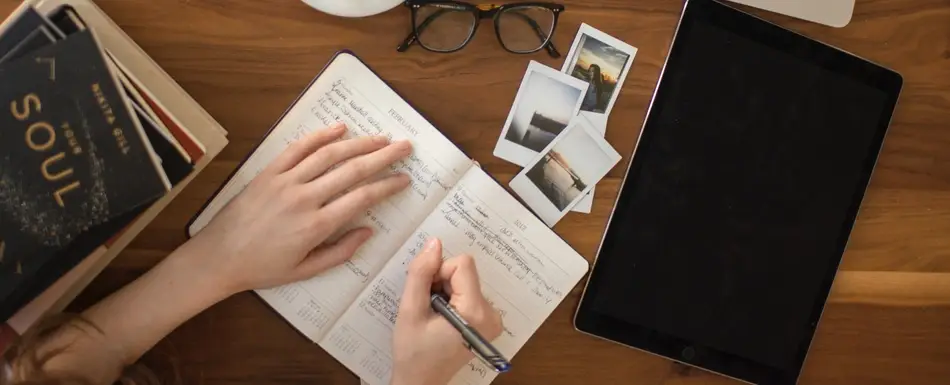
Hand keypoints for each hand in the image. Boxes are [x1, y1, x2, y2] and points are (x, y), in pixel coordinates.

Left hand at [189, 122, 411, 293]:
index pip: (362, 198)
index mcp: (316, 226)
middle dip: (383, 157)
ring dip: (359, 143)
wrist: (219, 257)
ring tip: (381, 138)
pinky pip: (298, 148)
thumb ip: (340, 252)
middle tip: (405, 147)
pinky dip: (320, 136)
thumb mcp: (306, 271)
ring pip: (329, 155)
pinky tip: (340, 128)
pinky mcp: (269, 172)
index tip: (405, 179)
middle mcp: (304, 198)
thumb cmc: (263, 268)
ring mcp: (285, 181)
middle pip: (352, 170)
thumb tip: (369, 231)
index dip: (387, 186)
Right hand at [392, 238, 502, 384]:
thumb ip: (421, 273)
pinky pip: (469, 292)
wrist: (421, 382)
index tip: (427, 294)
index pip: (462, 264)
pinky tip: (442, 318)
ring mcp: (493, 319)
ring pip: (465, 280)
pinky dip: (452, 299)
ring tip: (433, 316)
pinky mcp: (488, 321)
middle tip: (427, 307)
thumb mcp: (410, 310)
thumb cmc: (413, 352)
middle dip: (441, 282)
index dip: (438, 272)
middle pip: (465, 272)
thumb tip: (434, 243)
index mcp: (476, 311)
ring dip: (445, 291)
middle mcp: (492, 314)